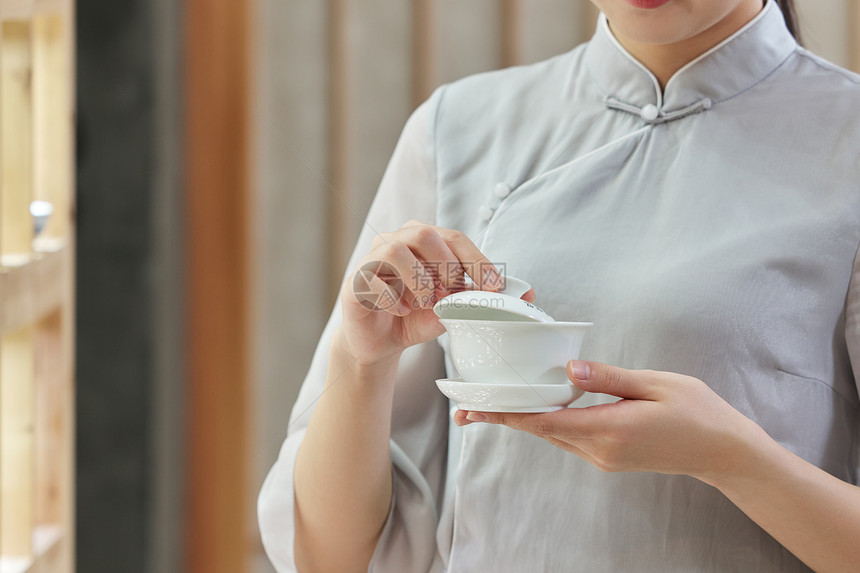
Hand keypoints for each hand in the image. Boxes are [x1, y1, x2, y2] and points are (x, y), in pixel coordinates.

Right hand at [336, 220, 535, 365]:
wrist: (378, 342)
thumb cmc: (414, 316)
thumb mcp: (453, 309)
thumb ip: (481, 297)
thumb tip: (526, 293)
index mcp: (424, 240)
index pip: (455, 237)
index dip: (477, 260)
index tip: (495, 286)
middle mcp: (397, 241)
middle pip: (425, 235)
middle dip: (446, 268)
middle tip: (451, 296)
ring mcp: (372, 258)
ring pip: (397, 251)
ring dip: (419, 281)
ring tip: (425, 303)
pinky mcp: (355, 281)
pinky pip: (373, 279)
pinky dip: (394, 298)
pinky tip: (401, 311)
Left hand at [454, 360, 759, 481]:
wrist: (723, 451)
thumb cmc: (696, 411)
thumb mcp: (654, 384)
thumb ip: (607, 378)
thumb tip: (567, 371)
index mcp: (609, 430)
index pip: (544, 421)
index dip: (506, 415)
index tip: (476, 410)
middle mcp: (600, 450)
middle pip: (541, 430)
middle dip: (505, 418)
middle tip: (468, 407)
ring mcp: (604, 458)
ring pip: (553, 435)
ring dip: (525, 420)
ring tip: (495, 405)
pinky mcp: (609, 458)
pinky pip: (569, 438)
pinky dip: (549, 422)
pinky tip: (540, 407)